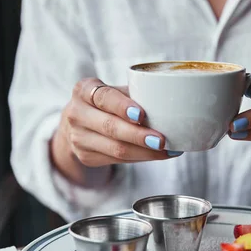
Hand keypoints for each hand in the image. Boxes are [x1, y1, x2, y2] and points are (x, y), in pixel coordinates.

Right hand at [51, 78, 179, 184]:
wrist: (79, 124)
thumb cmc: (107, 103)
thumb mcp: (115, 92)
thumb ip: (136, 94)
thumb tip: (174, 103)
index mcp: (84, 90)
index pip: (104, 97)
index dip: (122, 107)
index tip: (141, 115)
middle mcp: (76, 113)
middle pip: (110, 127)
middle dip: (138, 136)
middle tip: (162, 140)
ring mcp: (78, 138)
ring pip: (116, 149)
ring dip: (145, 152)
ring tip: (167, 150)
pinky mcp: (86, 157)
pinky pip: (118, 161)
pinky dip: (141, 158)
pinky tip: (158, 155)